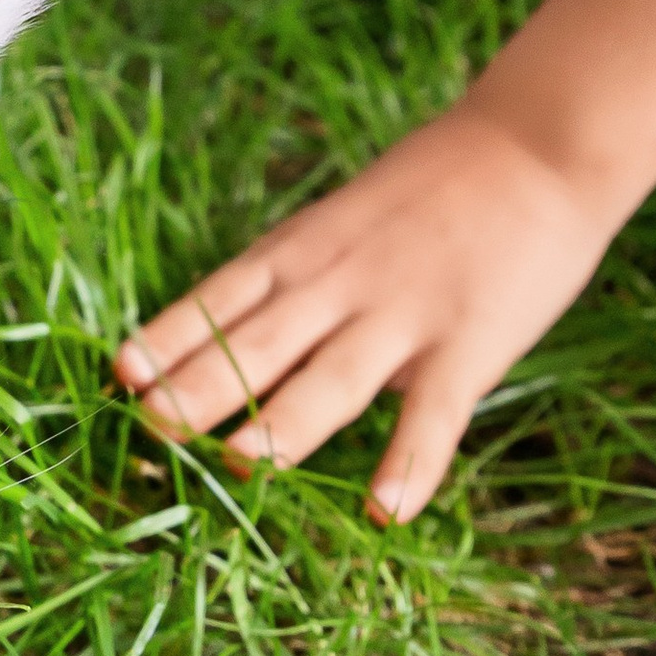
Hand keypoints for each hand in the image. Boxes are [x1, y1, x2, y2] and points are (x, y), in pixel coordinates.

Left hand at [113, 104, 617, 520]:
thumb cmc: (429, 190)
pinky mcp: (468, 345)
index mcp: (298, 252)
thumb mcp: (336, 221)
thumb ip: (289, 278)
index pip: (218, 300)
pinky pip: (434, 417)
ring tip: (238, 463)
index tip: (120, 374)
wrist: (536, 144)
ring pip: (330, 380)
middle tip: (150, 426)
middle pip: (256, 343)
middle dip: (199, 387)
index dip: (169, 338)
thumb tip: (220, 337)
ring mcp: (401, 316)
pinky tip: (385, 510)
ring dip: (283, 425)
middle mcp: (336, 284)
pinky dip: (410, 464)